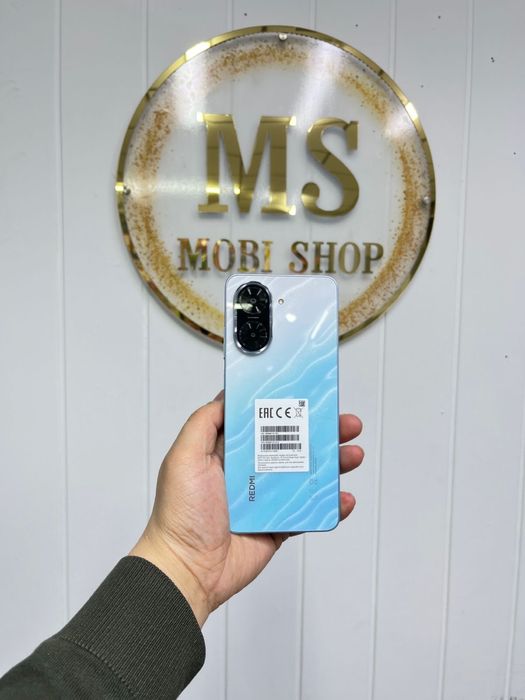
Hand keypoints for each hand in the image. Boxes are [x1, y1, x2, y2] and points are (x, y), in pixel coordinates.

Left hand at [130, 392, 363, 625]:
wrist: (187, 570)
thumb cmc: (180, 514)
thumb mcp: (184, 457)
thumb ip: (204, 423)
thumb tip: (228, 395)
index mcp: (227, 451)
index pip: (262, 419)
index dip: (285, 406)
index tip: (309, 393)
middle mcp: (249, 470)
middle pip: (292, 443)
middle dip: (321, 430)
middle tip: (344, 422)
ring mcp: (266, 499)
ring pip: (307, 473)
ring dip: (333, 463)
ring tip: (352, 454)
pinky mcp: (278, 525)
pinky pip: (310, 510)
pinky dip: (331, 504)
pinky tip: (344, 497)